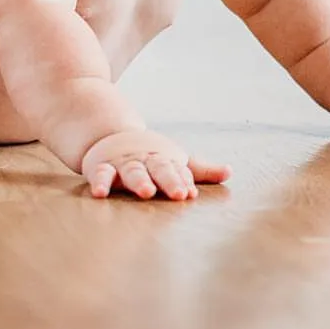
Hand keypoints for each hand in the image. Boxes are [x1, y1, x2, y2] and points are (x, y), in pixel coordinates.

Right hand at [80, 128, 230, 200]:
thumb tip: (229, 172)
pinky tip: (100, 193)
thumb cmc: (148, 156)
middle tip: (179, 194)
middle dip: (169, 180)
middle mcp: (145, 160)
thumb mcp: (172, 160)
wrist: (109, 135)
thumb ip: (199, 170)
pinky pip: (101, 174)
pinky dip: (100, 182)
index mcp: (164, 159)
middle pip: (158, 169)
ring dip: (139, 180)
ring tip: (146, 191)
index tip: (190, 193)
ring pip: (132, 171)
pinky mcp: (102, 167)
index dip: (183, 180)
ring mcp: (123, 163)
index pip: (176, 170)